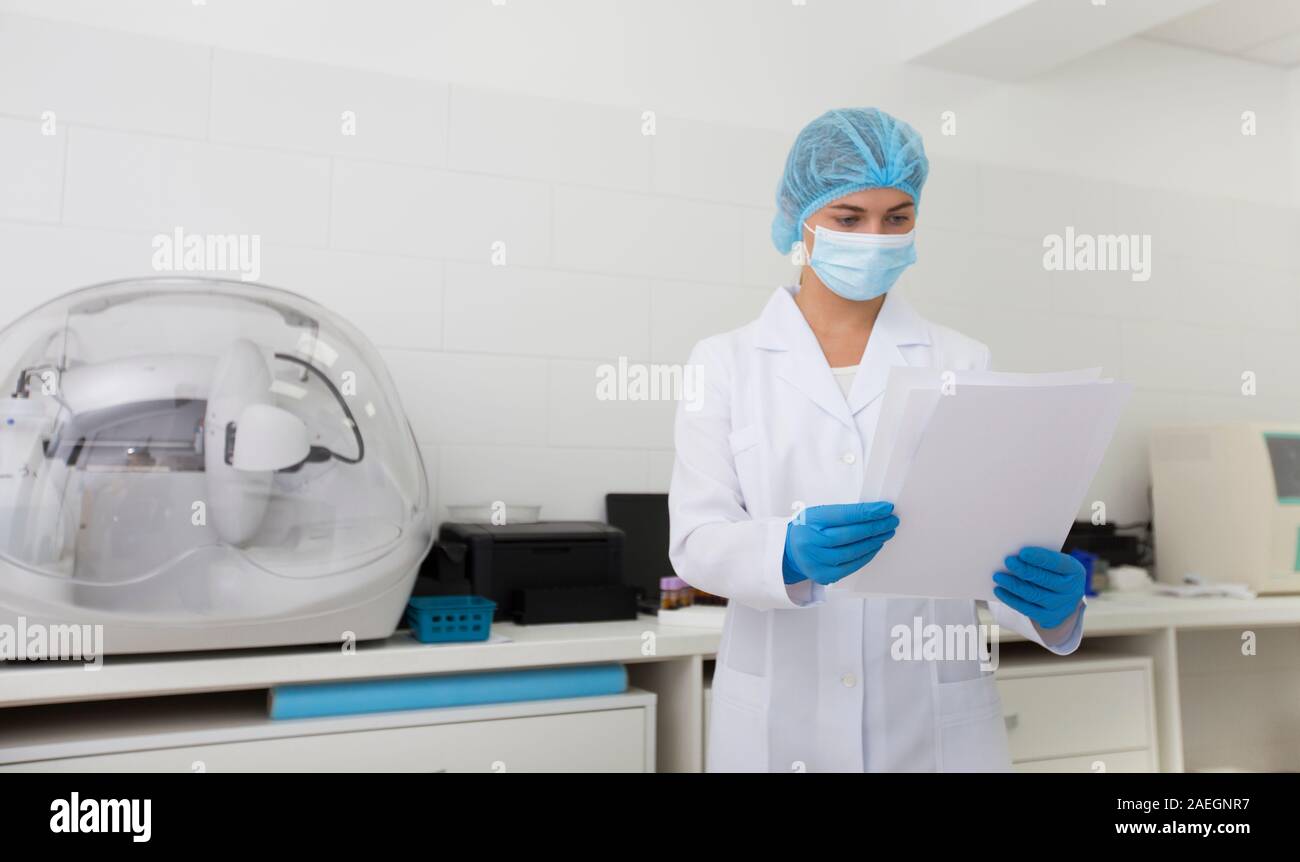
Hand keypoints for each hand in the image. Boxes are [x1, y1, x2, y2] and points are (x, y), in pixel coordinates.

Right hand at [783, 502, 898, 585]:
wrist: (790, 551)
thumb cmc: (808, 529)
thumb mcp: (818, 514)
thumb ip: (842, 514)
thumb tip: (873, 513)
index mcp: (810, 521)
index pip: (844, 515)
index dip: (867, 512)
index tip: (886, 508)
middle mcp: (812, 542)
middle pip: (851, 534)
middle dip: (875, 526)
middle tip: (891, 521)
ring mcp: (817, 561)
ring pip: (854, 551)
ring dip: (874, 541)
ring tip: (886, 532)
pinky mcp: (824, 575)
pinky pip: (852, 565)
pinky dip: (866, 555)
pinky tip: (875, 546)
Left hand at [992, 547, 1084, 628]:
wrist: (1064, 599)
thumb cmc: (1054, 573)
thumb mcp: (1055, 564)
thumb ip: (1042, 559)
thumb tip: (1016, 555)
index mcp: (1075, 571)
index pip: (1057, 563)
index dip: (1040, 558)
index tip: (1022, 552)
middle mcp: (1072, 591)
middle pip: (1044, 580)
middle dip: (1024, 570)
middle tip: (1008, 561)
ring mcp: (1061, 607)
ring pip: (1033, 595)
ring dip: (1014, 585)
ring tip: (998, 576)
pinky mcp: (1049, 619)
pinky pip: (1027, 609)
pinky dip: (1011, 599)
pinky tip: (999, 590)